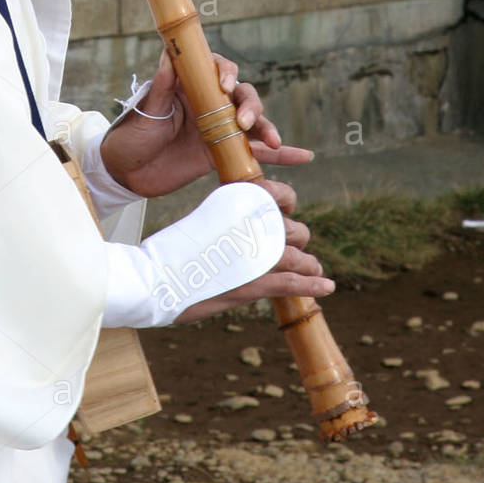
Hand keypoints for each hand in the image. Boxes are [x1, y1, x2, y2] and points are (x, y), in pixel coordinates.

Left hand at [99, 47, 313, 198]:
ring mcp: (219, 128)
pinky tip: (303, 155)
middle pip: (241, 95)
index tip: (225, 86)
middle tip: (244, 123)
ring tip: (272, 140)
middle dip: (250, 105)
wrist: (125, 174)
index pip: (216, 70)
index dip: (227, 72)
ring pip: (253, 122)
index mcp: (190, 87)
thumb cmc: (130, 137)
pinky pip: (256, 152)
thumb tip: (168, 53)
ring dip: (267, 128)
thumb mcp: (145, 111)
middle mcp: (208, 104)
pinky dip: (280, 154)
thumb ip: (161, 86)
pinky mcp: (223, 153)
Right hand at [172, 216, 333, 325]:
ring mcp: (260, 252)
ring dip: (308, 264)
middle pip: (294, 229)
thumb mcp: (203, 221)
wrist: (156, 275)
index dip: (286, 204)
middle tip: (291, 250)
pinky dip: (313, 285)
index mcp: (241, 200)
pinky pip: (295, 282)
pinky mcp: (258, 282)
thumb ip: (227, 220)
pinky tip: (327, 286)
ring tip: (313, 269)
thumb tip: (238, 228)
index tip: (283, 213)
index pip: (281, 196)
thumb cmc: (172, 251)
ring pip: (299, 257)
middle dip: (296, 240)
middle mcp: (256, 222)